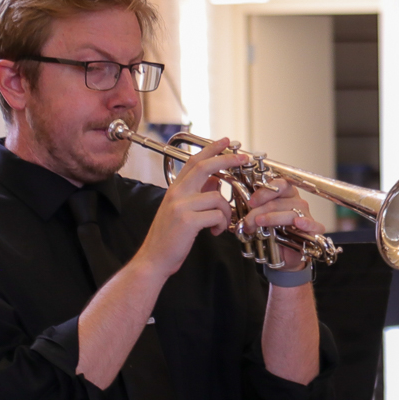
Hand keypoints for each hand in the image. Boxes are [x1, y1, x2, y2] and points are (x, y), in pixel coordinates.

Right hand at [139, 137, 250, 276]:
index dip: (211, 149)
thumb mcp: (182, 210)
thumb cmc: (170, 236)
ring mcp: (181, 206)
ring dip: (226, 211)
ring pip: (218, 197)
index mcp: (175, 189)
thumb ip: (198, 193)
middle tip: (243, 158)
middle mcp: (176, 193)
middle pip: (205, 167)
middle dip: (227, 160)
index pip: (194, 161)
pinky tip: (215, 231)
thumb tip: (217, 180)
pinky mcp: (187, 220)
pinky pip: (217, 215)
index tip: (225, 141)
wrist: (154, 258)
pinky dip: (221, 224)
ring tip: (221, 224)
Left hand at [240, 177, 324, 271]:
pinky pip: (312, 224)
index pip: (279, 184)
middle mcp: (297, 202)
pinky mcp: (313, 230)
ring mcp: (306, 215)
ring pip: (291, 212)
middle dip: (260, 210)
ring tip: (259, 223)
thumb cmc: (273, 234)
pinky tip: (297, 223)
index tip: (251, 202)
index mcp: (285, 194)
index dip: (265, 191)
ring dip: (273, 218)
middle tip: (249, 221)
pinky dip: (306, 223)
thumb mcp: (259, 221)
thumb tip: (236, 213)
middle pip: (279, 201)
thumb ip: (251, 213)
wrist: (283, 254)